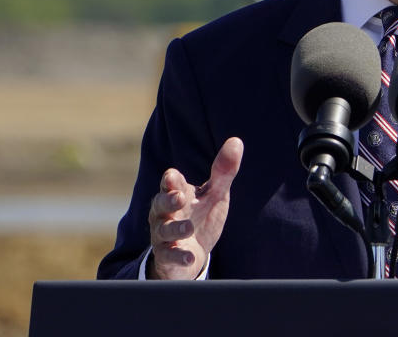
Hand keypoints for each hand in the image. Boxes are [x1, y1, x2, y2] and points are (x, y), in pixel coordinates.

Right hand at [147, 137, 243, 279]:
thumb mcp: (215, 193)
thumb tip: (237, 141)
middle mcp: (165, 213)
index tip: (172, 177)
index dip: (171, 180)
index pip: (170, 184)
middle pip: (160, 204)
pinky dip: (178, 256)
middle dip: (168, 200)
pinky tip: (190, 257)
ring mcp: (163, 236)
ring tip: (189, 228)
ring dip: (175, 229)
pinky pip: (168, 256)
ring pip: (163, 231)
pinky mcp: (166, 256)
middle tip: (179, 197)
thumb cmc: (201, 215)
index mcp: (176, 193)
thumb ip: (224, 171)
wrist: (194, 252)